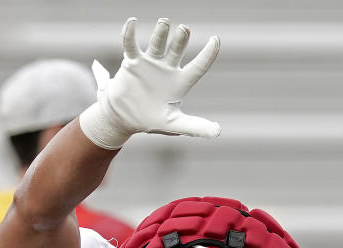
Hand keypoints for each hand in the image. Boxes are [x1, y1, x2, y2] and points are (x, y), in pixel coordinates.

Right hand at [80, 17, 220, 148]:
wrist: (124, 118)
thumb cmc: (151, 120)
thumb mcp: (175, 125)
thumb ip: (196, 127)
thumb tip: (218, 132)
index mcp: (180, 83)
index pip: (198, 67)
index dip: (207, 54)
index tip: (216, 39)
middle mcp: (167, 69)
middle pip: (177, 50)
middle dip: (181, 40)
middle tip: (184, 29)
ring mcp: (150, 63)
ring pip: (157, 44)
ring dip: (161, 33)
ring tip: (165, 22)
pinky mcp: (132, 62)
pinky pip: (131, 45)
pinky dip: (130, 34)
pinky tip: (132, 23)